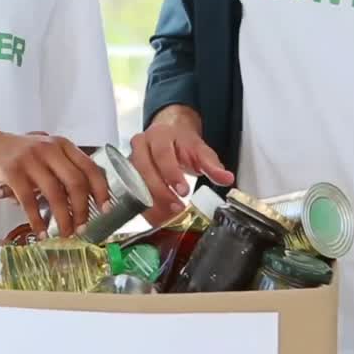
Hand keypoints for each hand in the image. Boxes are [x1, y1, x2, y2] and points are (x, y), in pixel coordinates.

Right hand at [0, 127, 109, 236]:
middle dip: (83, 209)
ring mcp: (30, 158)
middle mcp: (49, 148)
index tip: (106, 209)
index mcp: (61, 144)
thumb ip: (61, 169)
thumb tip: (81, 201)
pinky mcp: (12, 171)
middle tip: (83, 227)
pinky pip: (29, 200)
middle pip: (76, 182)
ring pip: (55, 194)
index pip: (90, 167)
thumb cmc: (14, 154)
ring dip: (63, 218)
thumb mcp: (42, 153)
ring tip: (64, 233)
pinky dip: (37, 219)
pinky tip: (40, 230)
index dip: (101, 190)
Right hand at [129, 105, 234, 224]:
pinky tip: (157, 218)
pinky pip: (132, 192)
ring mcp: (130, 159)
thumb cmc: (181, 143)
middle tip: (177, 207)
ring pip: (134, 182)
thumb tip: (227, 178)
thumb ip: (212, 165)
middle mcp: (140, 145)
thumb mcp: (200, 150)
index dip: (171, 174)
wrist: (168, 134)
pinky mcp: (127, 174)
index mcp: (159, 136)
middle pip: (144, 169)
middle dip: (160, 191)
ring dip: (151, 202)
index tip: (184, 191)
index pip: (162, 154)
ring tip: (168, 216)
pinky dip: (145, 207)